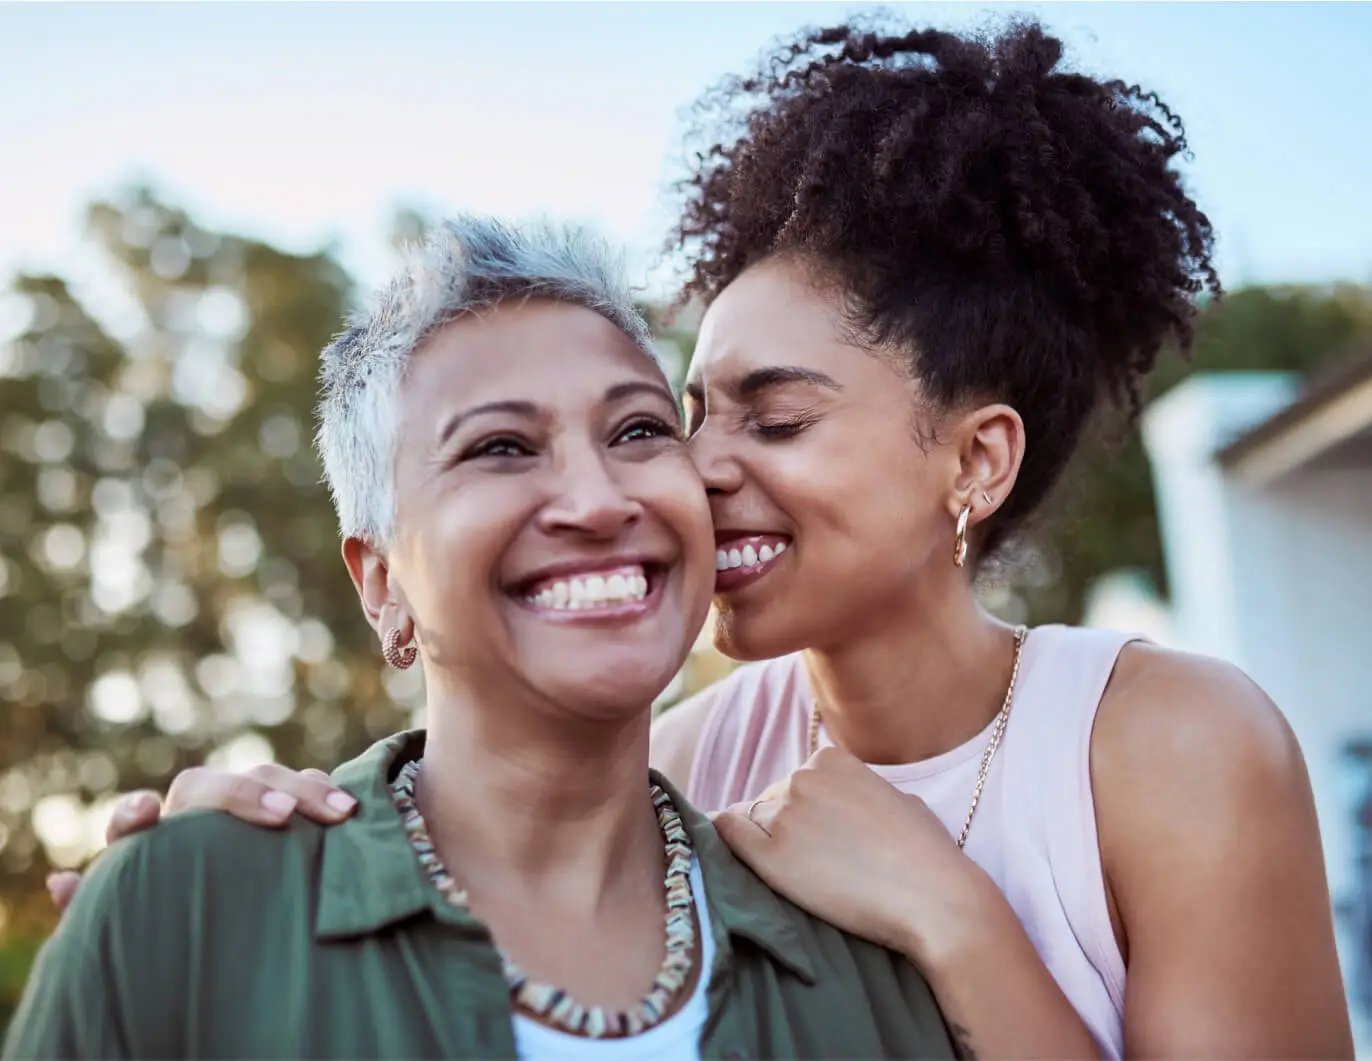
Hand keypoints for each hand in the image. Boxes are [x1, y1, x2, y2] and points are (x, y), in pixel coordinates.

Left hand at [46, 764, 356, 914]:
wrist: (228, 919)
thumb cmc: (176, 922)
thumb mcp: (139, 922)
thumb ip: (102, 903)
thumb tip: (56, 881)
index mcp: (151, 844)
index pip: (133, 821)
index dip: (135, 815)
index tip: (147, 813)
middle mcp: (195, 815)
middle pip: (211, 786)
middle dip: (247, 796)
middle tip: (283, 817)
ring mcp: (243, 806)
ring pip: (266, 776)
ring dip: (304, 790)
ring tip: (338, 815)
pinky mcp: (283, 807)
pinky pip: (303, 784)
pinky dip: (326, 791)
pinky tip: (349, 810)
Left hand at [713, 745, 1000, 963]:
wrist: (934, 899)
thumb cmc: (925, 854)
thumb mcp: (895, 798)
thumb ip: (859, 791)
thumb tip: (841, 802)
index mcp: (830, 758)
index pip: (797, 781)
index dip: (806, 811)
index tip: (822, 838)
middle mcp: (801, 778)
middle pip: (772, 800)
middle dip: (785, 827)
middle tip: (814, 863)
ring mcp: (784, 815)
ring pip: (751, 820)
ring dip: (765, 842)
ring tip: (797, 874)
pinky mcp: (771, 857)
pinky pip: (728, 834)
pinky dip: (726, 840)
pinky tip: (730, 855)